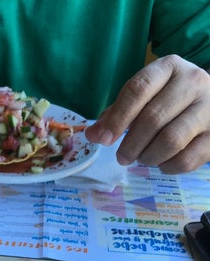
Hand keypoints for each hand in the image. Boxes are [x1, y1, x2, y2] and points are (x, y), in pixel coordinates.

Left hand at [86, 55, 209, 173]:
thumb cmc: (169, 102)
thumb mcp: (143, 98)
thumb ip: (115, 114)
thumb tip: (92, 135)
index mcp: (169, 67)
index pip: (138, 89)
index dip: (117, 117)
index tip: (103, 139)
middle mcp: (194, 81)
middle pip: (152, 119)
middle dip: (130, 145)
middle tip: (122, 157)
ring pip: (170, 141)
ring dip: (148, 157)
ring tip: (143, 158)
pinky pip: (186, 159)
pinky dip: (167, 167)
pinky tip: (163, 162)